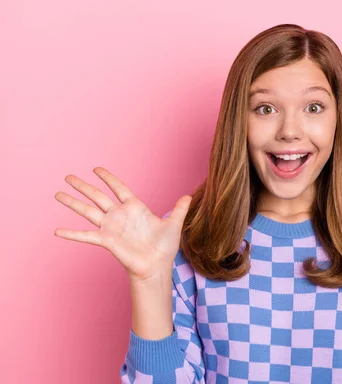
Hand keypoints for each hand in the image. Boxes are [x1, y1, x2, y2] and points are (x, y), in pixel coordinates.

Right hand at [54, 167, 191, 281]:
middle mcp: (119, 215)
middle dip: (83, 186)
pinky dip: (72, 233)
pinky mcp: (106, 240)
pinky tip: (57, 231)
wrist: (157, 266)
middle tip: (68, 176)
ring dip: (72, 203)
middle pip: (97, 196)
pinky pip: (86, 235)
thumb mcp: (174, 224)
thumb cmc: (165, 247)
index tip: (96, 169)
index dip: (108, 178)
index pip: (118, 188)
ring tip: (58, 194)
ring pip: (88, 211)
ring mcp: (111, 227)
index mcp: (134, 207)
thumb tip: (190, 196)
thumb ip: (179, 209)